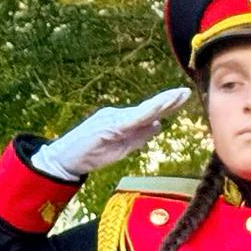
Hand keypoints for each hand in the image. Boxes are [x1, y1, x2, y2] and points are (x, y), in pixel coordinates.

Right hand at [30, 86, 189, 180]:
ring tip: (177, 96)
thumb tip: (158, 125)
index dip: (166, 105)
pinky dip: (144, 114)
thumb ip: (139, 136)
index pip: (148, 112)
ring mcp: (113, 119)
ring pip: (142, 111)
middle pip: (148, 108)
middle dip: (168, 100)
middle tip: (186, 92)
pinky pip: (130, 120)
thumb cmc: (90, 154)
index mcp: (122, 120)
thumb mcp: (120, 148)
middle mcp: (119, 115)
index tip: (183, 97)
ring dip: (160, 104)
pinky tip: (157, 110)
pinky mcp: (108, 127)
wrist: (64, 159)